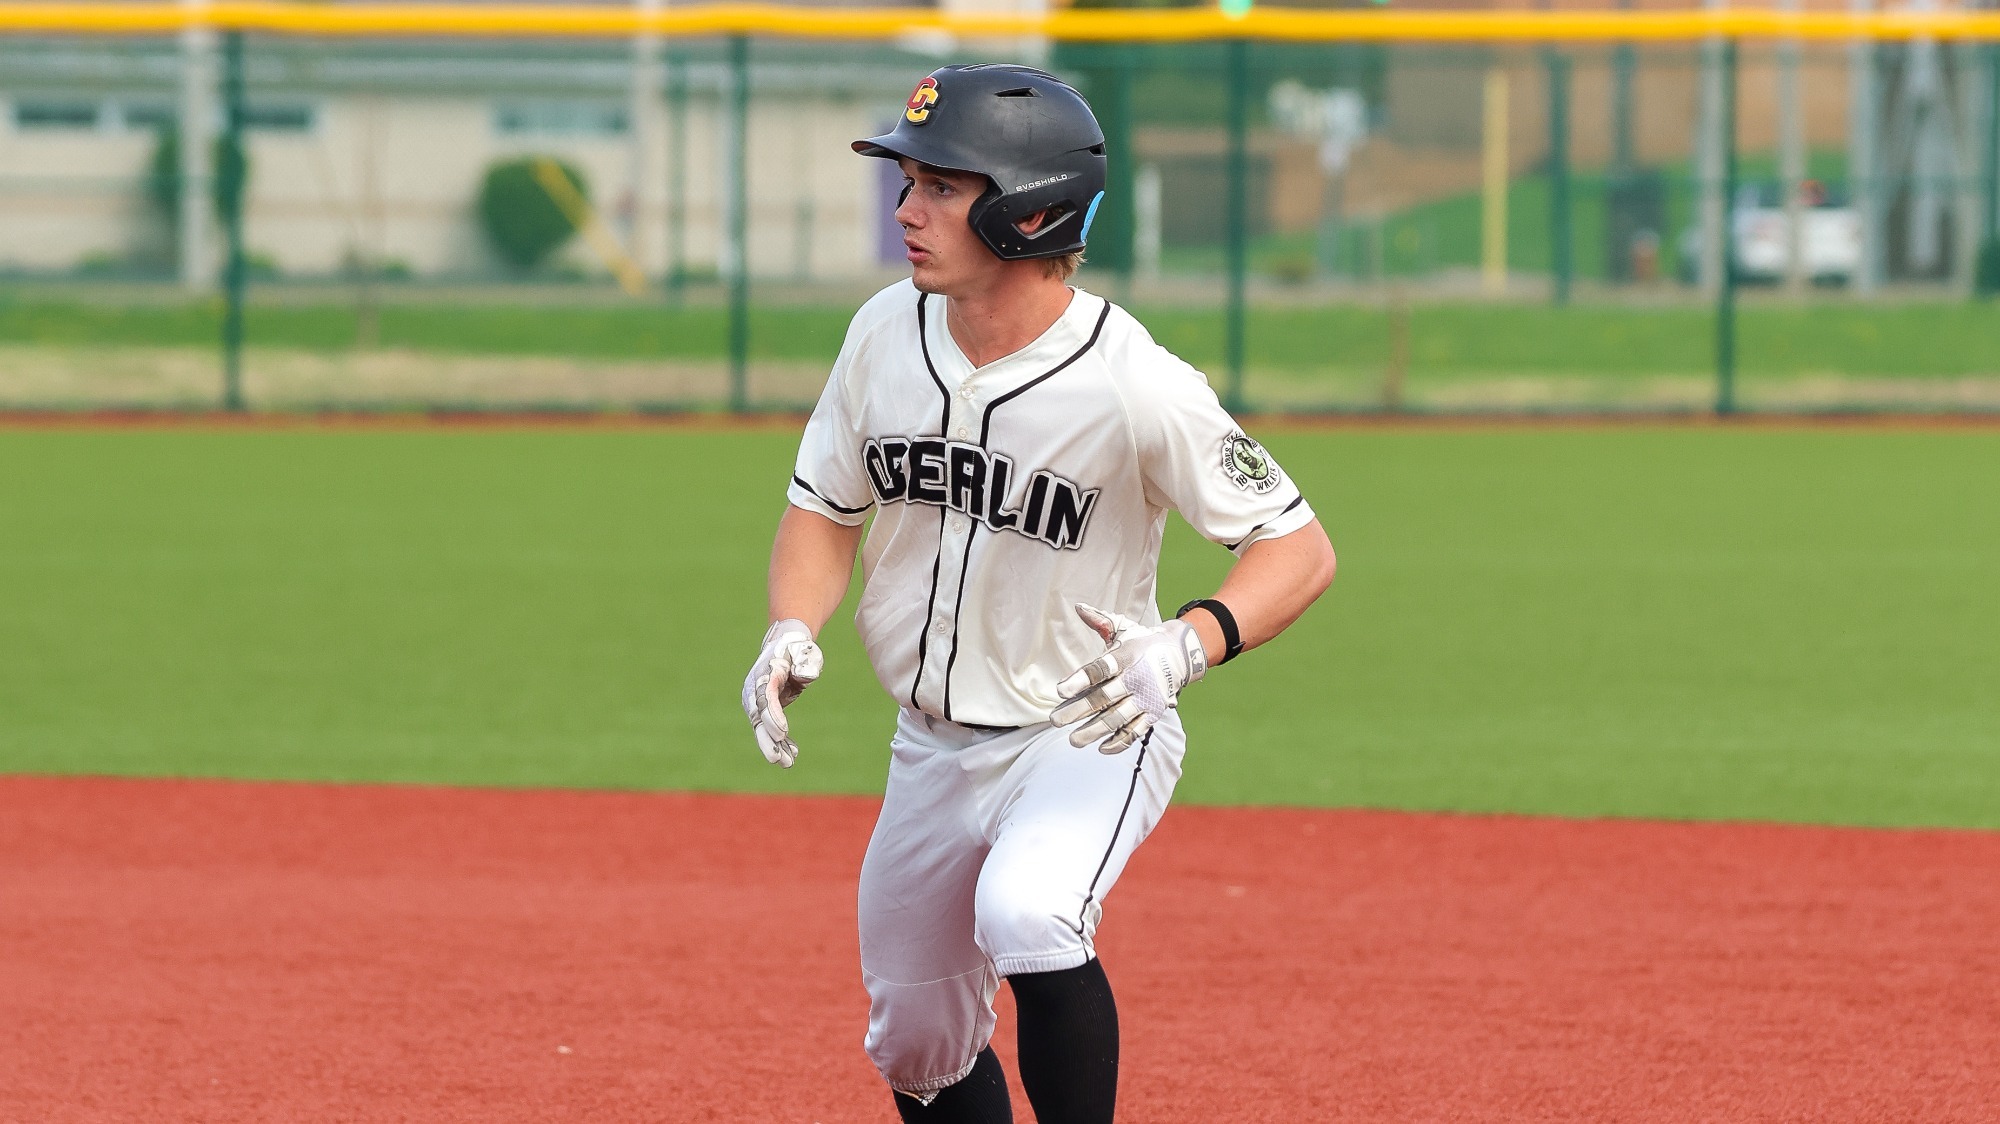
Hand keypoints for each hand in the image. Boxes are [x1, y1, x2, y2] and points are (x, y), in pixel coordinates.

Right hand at [741, 618, 822, 767]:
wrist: (785, 643)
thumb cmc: (798, 648)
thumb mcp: (805, 651)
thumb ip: (806, 663)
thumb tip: (804, 677)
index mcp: (765, 674)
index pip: (766, 698)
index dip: (773, 716)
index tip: (783, 733)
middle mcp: (756, 689)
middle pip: (758, 717)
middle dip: (767, 739)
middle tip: (777, 759)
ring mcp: (757, 700)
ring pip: (762, 727)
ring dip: (774, 746)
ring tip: (788, 764)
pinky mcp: (764, 707)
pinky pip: (769, 727)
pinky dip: (780, 742)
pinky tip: (792, 755)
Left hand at [1050, 603, 1205, 753]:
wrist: (1181, 654)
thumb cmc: (1143, 642)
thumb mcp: (1125, 628)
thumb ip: (1101, 621)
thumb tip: (1078, 607)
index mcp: (1126, 656)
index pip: (1101, 669)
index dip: (1080, 679)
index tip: (1060, 690)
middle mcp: (1136, 678)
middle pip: (1103, 698)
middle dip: (1077, 710)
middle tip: (1055, 720)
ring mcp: (1146, 698)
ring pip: (1117, 718)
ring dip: (1094, 731)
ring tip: (1073, 740)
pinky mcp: (1154, 712)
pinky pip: (1136, 731)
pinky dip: (1120, 742)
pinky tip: (1101, 748)